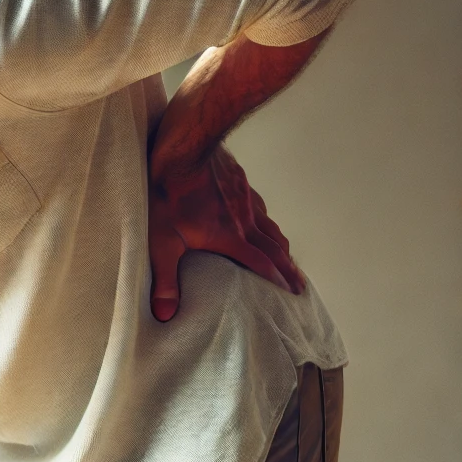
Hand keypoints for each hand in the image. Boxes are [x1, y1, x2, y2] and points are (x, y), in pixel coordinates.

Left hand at [148, 142, 304, 321]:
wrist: (183, 147)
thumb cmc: (167, 194)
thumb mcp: (161, 242)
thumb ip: (165, 279)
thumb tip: (165, 315)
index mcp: (229, 237)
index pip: (261, 265)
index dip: (277, 281)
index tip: (291, 295)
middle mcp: (244, 220)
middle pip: (275, 249)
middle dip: (289, 270)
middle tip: (301, 286)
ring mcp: (245, 200)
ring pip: (271, 227)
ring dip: (282, 247)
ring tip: (289, 260)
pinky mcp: (240, 183)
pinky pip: (260, 208)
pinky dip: (267, 222)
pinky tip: (263, 223)